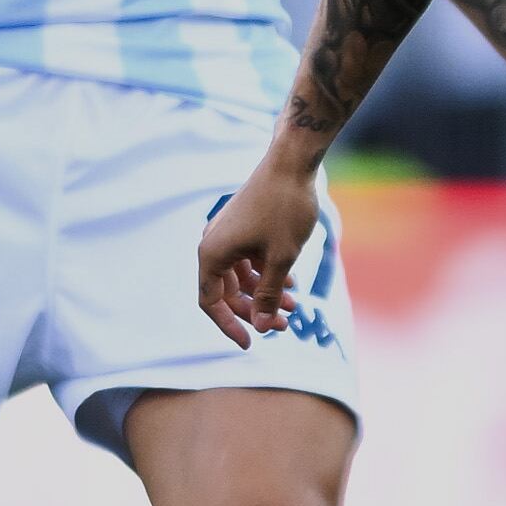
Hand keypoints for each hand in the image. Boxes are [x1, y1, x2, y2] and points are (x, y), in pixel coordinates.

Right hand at [196, 149, 327, 346]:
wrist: (292, 162)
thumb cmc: (284, 208)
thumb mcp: (280, 258)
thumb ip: (267, 295)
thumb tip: (260, 327)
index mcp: (212, 253)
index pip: (210, 302)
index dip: (229, 325)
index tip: (250, 344)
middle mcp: (214, 244)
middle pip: (226, 291)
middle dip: (255, 310)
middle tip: (284, 324)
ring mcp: (228, 234)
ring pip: (241, 276)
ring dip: (264, 292)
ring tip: (294, 305)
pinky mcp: (242, 226)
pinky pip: (248, 259)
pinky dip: (266, 272)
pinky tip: (291, 281)